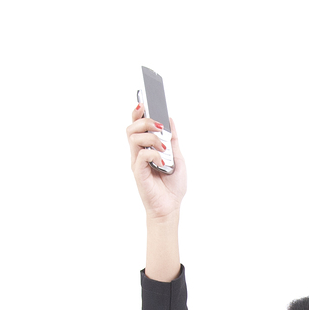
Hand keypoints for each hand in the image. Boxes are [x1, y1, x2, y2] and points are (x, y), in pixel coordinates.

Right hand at [128, 104, 187, 219]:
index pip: (136, 125)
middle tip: (159, 125)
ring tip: (163, 147)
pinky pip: (141, 155)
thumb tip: (170, 119)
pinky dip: (153, 154)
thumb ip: (172, 139)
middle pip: (131, 127)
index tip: (145, 102)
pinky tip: (162, 162)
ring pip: (133, 137)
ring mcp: (137, 162)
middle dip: (144, 120)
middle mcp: (138, 153)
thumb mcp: (177, 157)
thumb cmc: (172, 186)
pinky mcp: (138, 172)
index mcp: (146, 148)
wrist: (170, 207)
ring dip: (150, 137)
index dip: (138, 112)